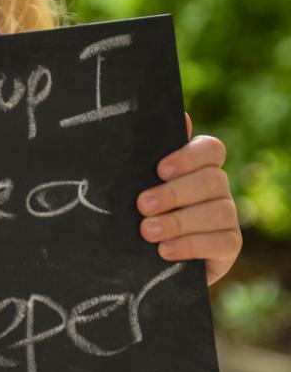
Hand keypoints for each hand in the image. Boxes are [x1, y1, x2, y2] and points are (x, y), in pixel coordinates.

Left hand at [137, 113, 241, 286]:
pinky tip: (165, 250)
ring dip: (178, 222)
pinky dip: (190, 245)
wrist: (146, 256)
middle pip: (211, 180)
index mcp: (199, 165)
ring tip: (147, 231)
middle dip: (174, 193)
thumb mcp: (140, 183)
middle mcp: (219, 186)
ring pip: (217, 211)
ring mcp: (228, 215)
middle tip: (142, 205)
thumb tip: (180, 115)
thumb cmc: (143, 209)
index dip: (188, 157)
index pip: (211, 149)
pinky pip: (221, 242)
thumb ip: (152, 155)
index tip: (160, 170)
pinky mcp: (230, 244)